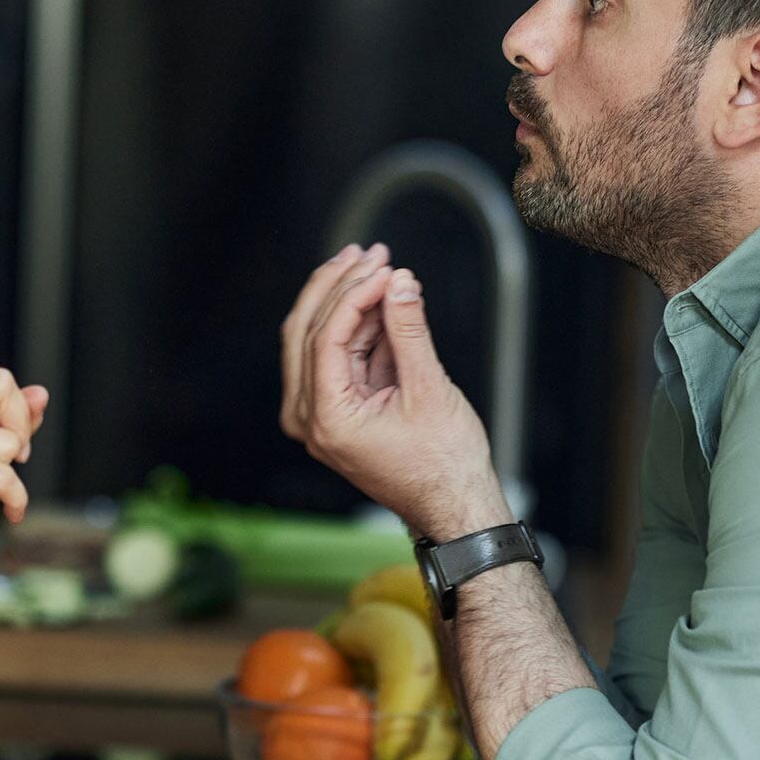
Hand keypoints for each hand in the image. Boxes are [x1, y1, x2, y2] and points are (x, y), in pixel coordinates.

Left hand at [280, 244, 510, 538]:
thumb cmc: (443, 464)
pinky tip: (380, 301)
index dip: (354, 293)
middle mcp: (310, 419)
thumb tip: (400, 281)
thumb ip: (410, 331)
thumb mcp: (430, 389)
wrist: (453, 506)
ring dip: (345, 301)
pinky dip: (355, 326)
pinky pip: (334, 357)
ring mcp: (317, 416)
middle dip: (338, 286)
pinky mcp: (333, 411)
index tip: (384, 266)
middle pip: (305, 332)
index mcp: (327, 419)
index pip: (325, 337)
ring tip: (380, 267)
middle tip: (370, 253)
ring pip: (315, 340)